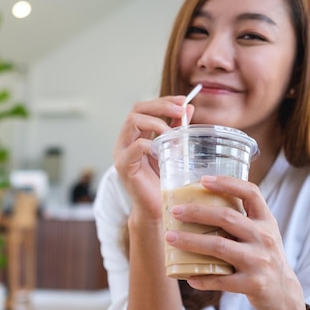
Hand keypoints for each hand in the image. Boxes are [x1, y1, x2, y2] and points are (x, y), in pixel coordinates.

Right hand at [113, 95, 192, 220]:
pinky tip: (164, 151)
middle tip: (180, 111)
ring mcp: (121, 153)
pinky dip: (151, 144)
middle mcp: (125, 140)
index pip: (144, 107)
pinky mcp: (124, 166)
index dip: (163, 101)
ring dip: (156, 123)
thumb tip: (188, 107)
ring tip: (172, 134)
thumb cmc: (164, 181)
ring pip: (133, 122)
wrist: (158, 208)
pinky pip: (135, 147)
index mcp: (135, 134)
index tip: (183, 100)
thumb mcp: (173, 149)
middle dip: (161, 106)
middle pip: (137, 110)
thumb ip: (177, 128)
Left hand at [165, 175, 305, 309]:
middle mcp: (265, 238)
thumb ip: (241, 219)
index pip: (251, 193)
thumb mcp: (262, 233)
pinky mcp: (253, 284)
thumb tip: (200, 202)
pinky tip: (188, 276)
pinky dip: (202, 278)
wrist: (283, 293)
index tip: (203, 180)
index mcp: (266, 221)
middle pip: (227, 218)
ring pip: (219, 246)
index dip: (227, 183)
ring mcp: (260, 261)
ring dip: (191, 241)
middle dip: (197, 212)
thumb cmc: (264, 257)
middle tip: (174, 211)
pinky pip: (221, 280)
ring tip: (170, 238)